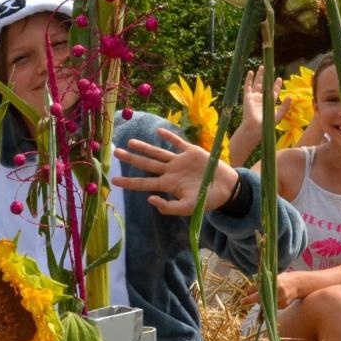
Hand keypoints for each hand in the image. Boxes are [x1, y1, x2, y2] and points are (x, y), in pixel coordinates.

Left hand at [113, 127, 239, 214]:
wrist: (227, 189)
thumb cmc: (208, 200)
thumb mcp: (188, 208)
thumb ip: (169, 207)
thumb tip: (150, 199)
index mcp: (168, 185)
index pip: (144, 183)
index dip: (129, 182)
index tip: (113, 181)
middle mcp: (171, 172)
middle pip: (147, 164)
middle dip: (131, 159)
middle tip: (116, 152)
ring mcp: (180, 161)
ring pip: (158, 152)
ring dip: (144, 147)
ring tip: (130, 141)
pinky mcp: (192, 152)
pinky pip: (178, 143)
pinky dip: (169, 137)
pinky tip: (159, 131)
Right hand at [241, 67, 288, 130]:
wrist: (255, 127)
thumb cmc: (267, 123)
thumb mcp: (279, 114)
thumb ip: (285, 106)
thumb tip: (291, 96)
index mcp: (269, 103)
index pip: (274, 92)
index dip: (276, 85)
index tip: (279, 78)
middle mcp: (262, 99)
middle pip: (265, 85)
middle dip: (268, 77)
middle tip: (271, 68)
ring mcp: (254, 97)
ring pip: (257, 83)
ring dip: (260, 75)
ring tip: (262, 67)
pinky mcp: (248, 97)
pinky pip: (248, 86)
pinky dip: (249, 79)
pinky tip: (250, 72)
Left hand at [242, 269, 315, 310]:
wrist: (298, 284)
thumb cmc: (283, 279)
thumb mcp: (271, 278)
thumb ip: (261, 284)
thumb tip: (248, 291)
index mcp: (275, 285)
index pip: (259, 294)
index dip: (249, 299)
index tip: (241, 302)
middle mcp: (279, 294)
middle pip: (261, 301)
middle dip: (254, 300)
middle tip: (246, 300)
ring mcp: (281, 302)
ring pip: (265, 304)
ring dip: (263, 300)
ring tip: (269, 293)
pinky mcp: (283, 306)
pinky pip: (272, 306)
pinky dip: (270, 302)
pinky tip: (276, 297)